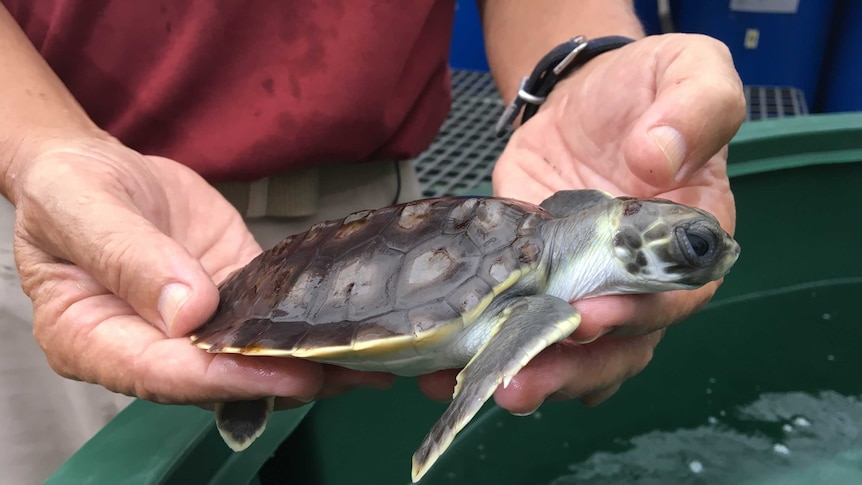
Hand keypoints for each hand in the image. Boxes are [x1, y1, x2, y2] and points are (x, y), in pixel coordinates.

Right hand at [9, 135, 391, 407]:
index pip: (165, 372)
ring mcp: (192, 327)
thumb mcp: (82, 208)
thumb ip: (128, 257)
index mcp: (92, 339)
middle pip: (217, 379)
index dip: (227, 377)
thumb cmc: (70, 189)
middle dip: (284, 379)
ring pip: (252, 356)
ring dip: (308, 360)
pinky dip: (306, 323)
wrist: (97, 170)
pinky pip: (267, 316)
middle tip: (350, 371)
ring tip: (369, 358)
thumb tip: (188, 312)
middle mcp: (146, 347)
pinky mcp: (228, 298)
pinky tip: (350, 323)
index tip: (283, 372)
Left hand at [418, 34, 744, 409]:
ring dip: (533, 374)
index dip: (635, 315)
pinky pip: (518, 322)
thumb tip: (656, 162)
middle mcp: (638, 280)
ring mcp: (582, 285)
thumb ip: (696, 108)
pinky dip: (490, 348)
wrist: (580, 96)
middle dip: (572, 369)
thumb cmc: (645, 88)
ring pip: (570, 352)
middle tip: (522, 380)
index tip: (588, 316)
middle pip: (618, 346)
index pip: (673, 298)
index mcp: (687, 243)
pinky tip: (450, 366)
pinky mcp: (532, 279)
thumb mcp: (690, 73)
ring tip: (487, 386)